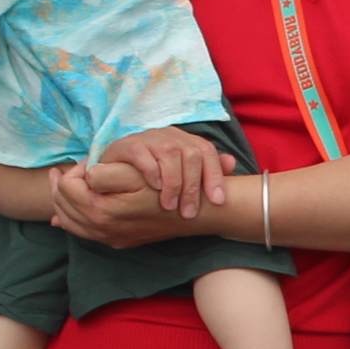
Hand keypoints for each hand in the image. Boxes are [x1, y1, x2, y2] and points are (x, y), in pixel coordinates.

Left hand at [47, 158, 171, 247]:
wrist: (195, 214)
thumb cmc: (166, 188)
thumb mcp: (134, 173)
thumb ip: (103, 173)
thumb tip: (85, 175)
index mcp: (101, 211)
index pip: (67, 187)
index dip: (73, 170)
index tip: (88, 161)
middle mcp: (101, 230)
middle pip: (63, 205)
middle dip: (61, 185)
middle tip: (62, 170)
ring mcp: (109, 238)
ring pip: (69, 221)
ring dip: (64, 201)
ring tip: (63, 183)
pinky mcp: (118, 241)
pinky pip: (83, 231)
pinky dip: (73, 217)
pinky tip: (72, 207)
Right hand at [106, 126, 233, 217]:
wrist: (117, 168)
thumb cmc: (155, 173)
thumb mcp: (182, 173)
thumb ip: (207, 169)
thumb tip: (232, 162)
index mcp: (186, 141)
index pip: (207, 152)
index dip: (215, 176)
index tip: (217, 201)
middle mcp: (170, 136)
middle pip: (191, 154)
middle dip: (192, 186)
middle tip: (188, 213)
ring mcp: (149, 138)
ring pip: (169, 152)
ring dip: (172, 182)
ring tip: (169, 205)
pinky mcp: (127, 144)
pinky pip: (142, 153)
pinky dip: (150, 170)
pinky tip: (154, 187)